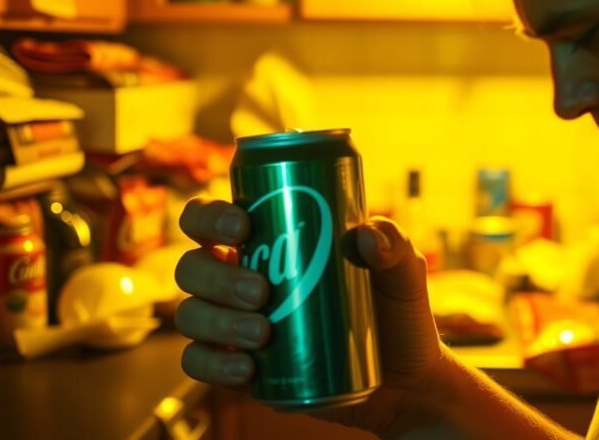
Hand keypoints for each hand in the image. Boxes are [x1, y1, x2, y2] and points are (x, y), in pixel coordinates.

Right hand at [174, 198, 446, 436]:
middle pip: (192, 267)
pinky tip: (246, 369)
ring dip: (217, 321)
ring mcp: (234, 326)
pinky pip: (201, 364)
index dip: (209, 217)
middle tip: (261, 291)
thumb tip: (363, 235)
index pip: (211, 220)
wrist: (406, 380)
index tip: (243, 225)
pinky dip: (214, 365)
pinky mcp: (240, 369)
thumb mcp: (403, 272)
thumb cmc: (398, 312)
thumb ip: (394, 244)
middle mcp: (238, 279)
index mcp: (265, 242)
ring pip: (192, 315)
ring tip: (262, 332)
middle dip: (216, 277)